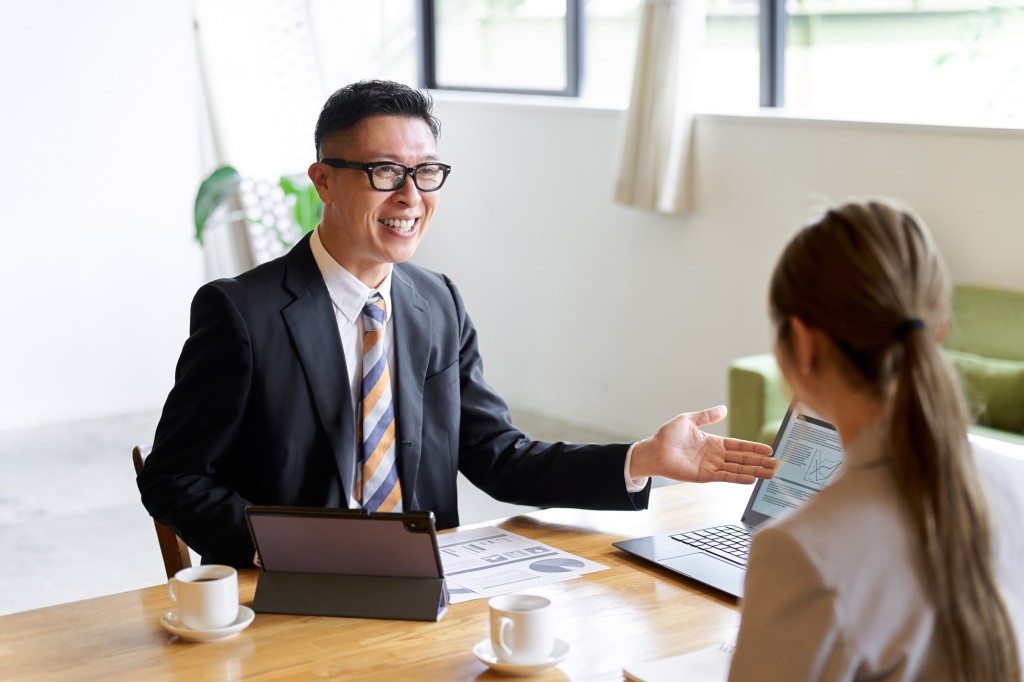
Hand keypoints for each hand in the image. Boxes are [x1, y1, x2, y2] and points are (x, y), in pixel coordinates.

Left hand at [628, 405, 776, 483]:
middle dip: (760, 461)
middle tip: (777, 464)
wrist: (653, 450)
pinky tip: (751, 479)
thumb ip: (706, 416)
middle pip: (742, 459)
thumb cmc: (668, 435)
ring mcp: (711, 467)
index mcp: (714, 442)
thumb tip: (724, 409)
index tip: (769, 449)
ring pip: (737, 469)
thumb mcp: (689, 420)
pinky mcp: (703, 476)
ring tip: (770, 473)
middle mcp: (715, 456)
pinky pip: (724, 477)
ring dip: (754, 471)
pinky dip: (738, 478)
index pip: (739, 446)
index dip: (754, 448)